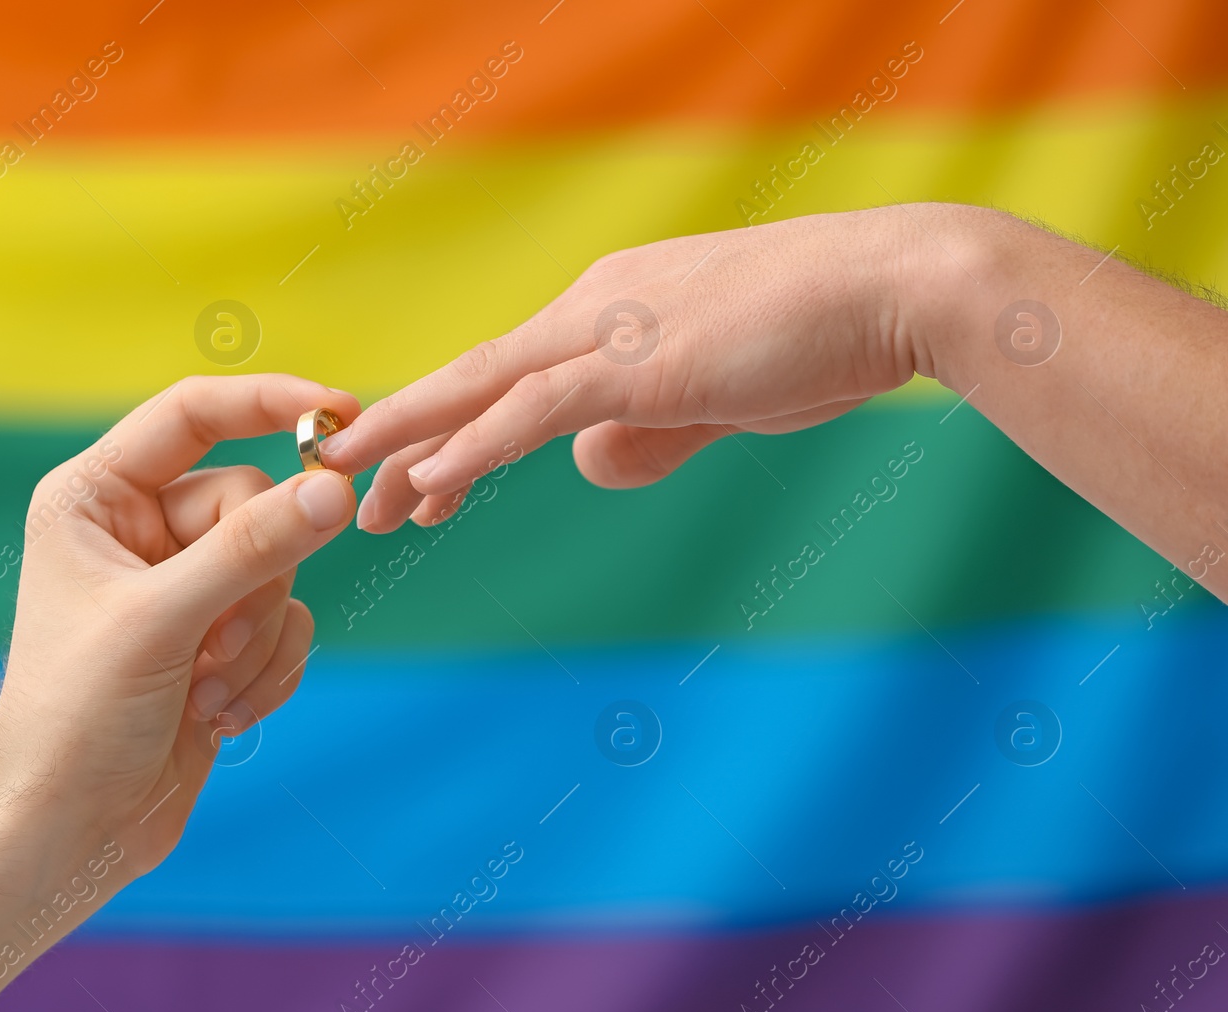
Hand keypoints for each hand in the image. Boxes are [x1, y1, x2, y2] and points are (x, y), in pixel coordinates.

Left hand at [0, 374, 358, 873]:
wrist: (67, 831)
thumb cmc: (74, 718)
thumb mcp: (162, 620)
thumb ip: (253, 548)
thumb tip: (336, 487)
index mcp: (96, 497)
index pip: (194, 413)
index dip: (269, 403)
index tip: (341, 413)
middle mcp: (140, 530)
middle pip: (254, 504)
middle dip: (253, 582)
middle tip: (218, 642)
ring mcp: (184, 587)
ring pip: (281, 570)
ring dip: (257, 640)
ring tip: (206, 691)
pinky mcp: (219, 641)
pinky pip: (288, 624)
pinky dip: (267, 672)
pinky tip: (219, 716)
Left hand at [319, 205, 935, 530]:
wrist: (897, 290)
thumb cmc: (821, 338)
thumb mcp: (717, 395)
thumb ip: (649, 432)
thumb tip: (590, 467)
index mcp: (609, 310)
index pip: (506, 374)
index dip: (445, 423)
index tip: (406, 474)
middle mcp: (593, 309)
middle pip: (471, 378)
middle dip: (400, 435)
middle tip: (340, 485)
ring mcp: (612, 331)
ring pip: (482, 390)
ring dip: (412, 445)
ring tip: (354, 498)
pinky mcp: (639, 364)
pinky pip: (533, 410)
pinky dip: (472, 446)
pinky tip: (426, 482)